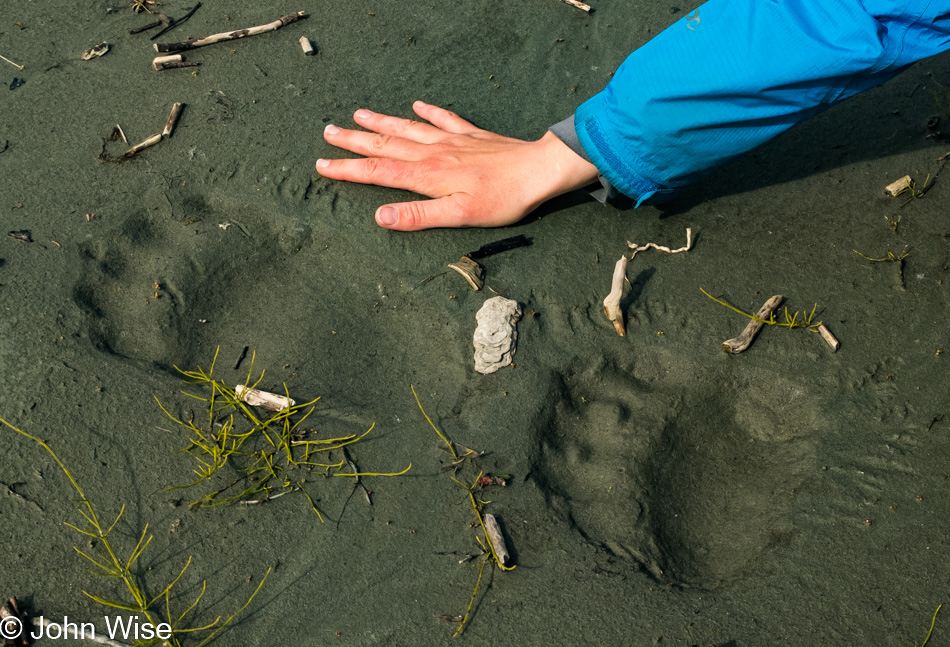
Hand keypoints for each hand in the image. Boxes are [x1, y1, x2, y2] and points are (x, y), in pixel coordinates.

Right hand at [316, 101, 599, 230]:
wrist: (539, 170)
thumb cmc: (502, 199)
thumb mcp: (459, 216)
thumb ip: (418, 216)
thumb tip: (380, 216)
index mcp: (427, 176)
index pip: (378, 173)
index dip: (349, 170)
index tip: (322, 165)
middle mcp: (434, 153)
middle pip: (386, 146)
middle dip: (355, 141)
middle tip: (328, 132)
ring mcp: (452, 141)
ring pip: (408, 129)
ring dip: (382, 123)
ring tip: (359, 114)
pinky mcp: (472, 136)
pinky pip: (444, 119)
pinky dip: (428, 112)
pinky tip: (418, 106)